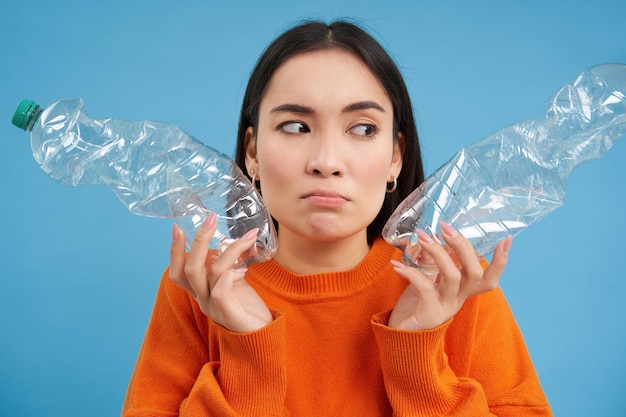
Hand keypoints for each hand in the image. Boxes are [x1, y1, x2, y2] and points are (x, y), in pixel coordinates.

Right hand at [169, 212, 272, 331]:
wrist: (263, 336)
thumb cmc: (248, 307)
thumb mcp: (235, 281)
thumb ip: (226, 266)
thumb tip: (226, 242)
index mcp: (200, 291)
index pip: (178, 271)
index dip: (175, 250)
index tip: (178, 227)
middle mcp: (202, 299)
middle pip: (189, 268)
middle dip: (199, 240)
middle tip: (211, 219)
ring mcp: (213, 307)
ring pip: (209, 273)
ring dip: (230, 249)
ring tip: (248, 237)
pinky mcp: (228, 314)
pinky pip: (221, 290)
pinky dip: (230, 274)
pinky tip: (244, 270)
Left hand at [388, 222, 511, 330]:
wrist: (400, 337)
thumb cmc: (415, 306)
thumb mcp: (427, 279)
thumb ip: (433, 263)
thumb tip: (433, 237)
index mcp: (463, 291)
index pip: (489, 278)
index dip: (500, 261)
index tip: (507, 239)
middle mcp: (459, 299)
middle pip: (474, 272)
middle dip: (463, 246)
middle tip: (445, 227)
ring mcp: (446, 307)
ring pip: (452, 276)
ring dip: (438, 253)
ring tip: (423, 237)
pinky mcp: (429, 313)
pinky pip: (425, 288)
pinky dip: (411, 273)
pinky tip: (397, 265)